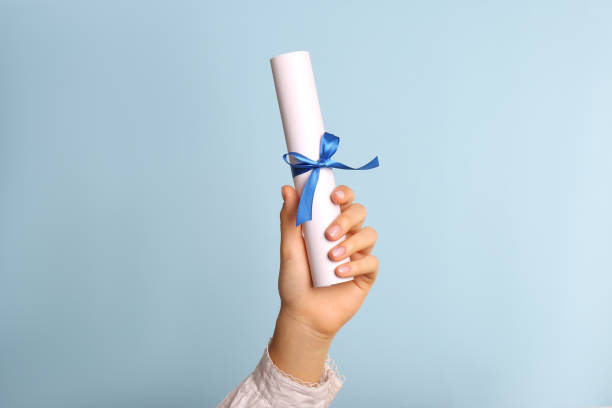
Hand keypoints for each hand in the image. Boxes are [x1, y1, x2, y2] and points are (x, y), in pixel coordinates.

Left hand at [269, 185, 378, 382]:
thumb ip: (290, 218)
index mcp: (329, 224)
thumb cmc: (295, 282)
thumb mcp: (289, 248)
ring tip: (332, 258)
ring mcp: (358, 255)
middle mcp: (346, 236)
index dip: (344, 193)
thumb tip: (287, 189)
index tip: (334, 197)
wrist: (303, 315)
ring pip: (369, 234)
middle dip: (347, 219)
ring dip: (351, 243)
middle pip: (360, 213)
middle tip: (329, 235)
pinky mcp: (366, 275)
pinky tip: (338, 274)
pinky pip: (371, 262)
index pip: (344, 200)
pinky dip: (355, 266)